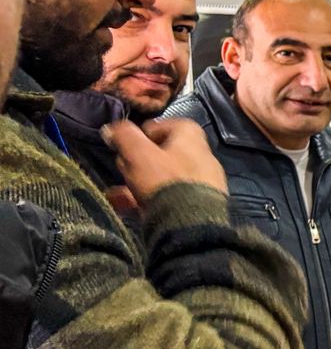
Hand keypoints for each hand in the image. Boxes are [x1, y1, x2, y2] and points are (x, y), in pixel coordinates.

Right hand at [103, 118, 225, 203]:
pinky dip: (145, 199)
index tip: (126, 145)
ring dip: (136, 182)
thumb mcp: (138, 153)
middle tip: (123, 168)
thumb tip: (110, 128)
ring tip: (118, 191)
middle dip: (137, 161)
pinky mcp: (197, 203)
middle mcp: (201, 155)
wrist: (191, 223)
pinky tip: (123, 206)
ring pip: (161, 176)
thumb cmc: (164, 179)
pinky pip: (167, 196)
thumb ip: (124, 136)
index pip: (163, 125)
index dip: (141, 134)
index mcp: (191, 136)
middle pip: (161, 153)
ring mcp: (201, 181)